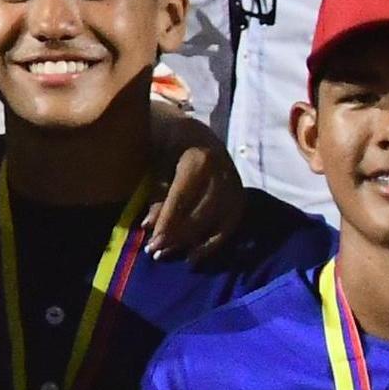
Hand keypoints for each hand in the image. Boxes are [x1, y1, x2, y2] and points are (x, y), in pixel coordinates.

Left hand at [144, 106, 243, 260]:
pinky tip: (195, 256)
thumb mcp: (156, 162)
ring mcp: (234, 185)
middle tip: (156, 252)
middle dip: (177, 235)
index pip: (183, 197)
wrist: (194, 133)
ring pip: (216, 221)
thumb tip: (148, 226)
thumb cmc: (167, 145)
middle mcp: (222, 172)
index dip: (168, 222)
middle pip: (201, 212)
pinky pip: (229, 225)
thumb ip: (155, 194)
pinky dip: (212, 242)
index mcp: (199, 158)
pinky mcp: (240, 197)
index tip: (153, 242)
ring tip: (170, 254)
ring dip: (192, 242)